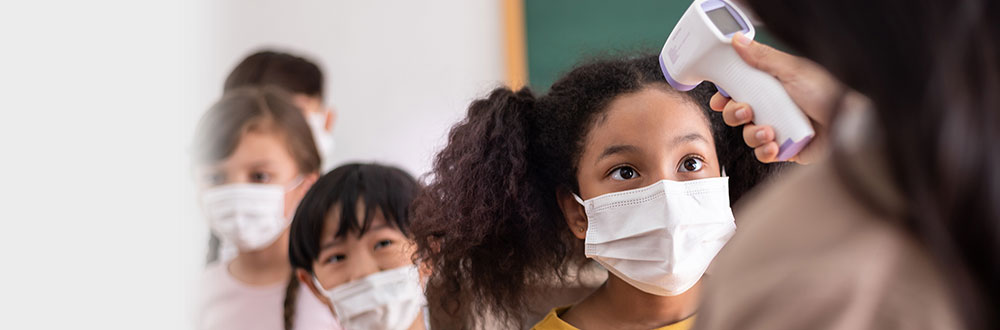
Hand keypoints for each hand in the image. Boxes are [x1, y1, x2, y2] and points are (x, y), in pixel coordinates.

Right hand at [710, 33, 840, 163]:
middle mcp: (774, 107)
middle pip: (738, 114)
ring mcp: (779, 129)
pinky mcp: (786, 149)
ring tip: (769, 131)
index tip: (721, 98)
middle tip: (747, 112)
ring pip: (748, 135)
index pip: (740, 90)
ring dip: (753, 135)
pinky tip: (775, 145)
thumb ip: (762, 58)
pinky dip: (764, 150)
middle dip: (736, 114)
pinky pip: (763, 154)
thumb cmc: (830, 93)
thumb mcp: (792, 70)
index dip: (726, 95)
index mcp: (773, 86)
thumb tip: (738, 42)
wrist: (850, 123)